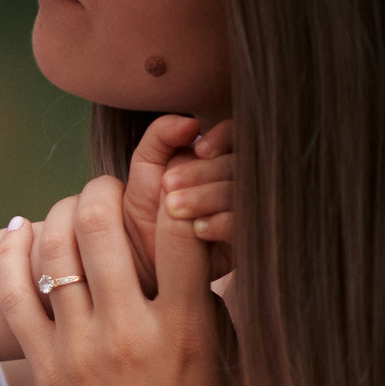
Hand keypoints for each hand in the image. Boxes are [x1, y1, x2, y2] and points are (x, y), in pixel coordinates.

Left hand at [0, 178, 237, 385]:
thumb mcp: (230, 383)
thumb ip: (218, 320)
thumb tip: (210, 262)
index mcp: (189, 331)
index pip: (181, 232)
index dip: (176, 193)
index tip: (173, 184)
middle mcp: (132, 332)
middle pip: (105, 226)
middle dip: (106, 190)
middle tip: (111, 188)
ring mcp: (81, 348)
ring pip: (56, 249)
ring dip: (61, 213)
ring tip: (72, 209)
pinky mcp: (43, 367)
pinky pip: (15, 293)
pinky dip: (11, 253)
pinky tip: (17, 231)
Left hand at [118, 116, 235, 295]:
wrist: (137, 263)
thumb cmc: (141, 211)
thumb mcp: (144, 168)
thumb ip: (161, 137)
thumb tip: (191, 122)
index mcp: (217, 160)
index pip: (237, 136)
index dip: (223, 137)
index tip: (199, 149)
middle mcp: (236, 183)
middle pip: (241, 164)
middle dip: (205, 172)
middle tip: (169, 187)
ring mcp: (244, 213)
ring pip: (245, 193)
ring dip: (208, 197)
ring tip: (173, 209)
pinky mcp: (246, 243)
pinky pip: (247, 227)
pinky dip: (223, 223)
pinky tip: (198, 229)